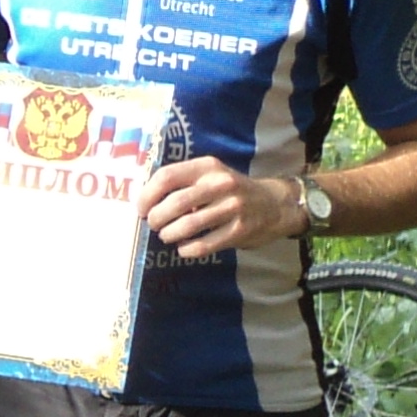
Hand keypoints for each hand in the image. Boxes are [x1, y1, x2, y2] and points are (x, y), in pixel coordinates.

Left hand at [141, 156, 304, 261]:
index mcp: (207, 167)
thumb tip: (145, 200)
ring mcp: (232, 208)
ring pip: (187, 225)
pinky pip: (204, 245)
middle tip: (154, 224)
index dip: (147, 195)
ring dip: (169, 234)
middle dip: (156, 218)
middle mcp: (220, 184)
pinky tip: (184, 248)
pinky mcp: (239, 231)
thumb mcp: (211, 175)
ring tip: (167, 235)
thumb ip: (183, 181)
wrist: (275, 204)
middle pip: (174, 203)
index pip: (167, 176)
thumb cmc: (231, 190)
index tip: (140, 208)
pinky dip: (187, 249)